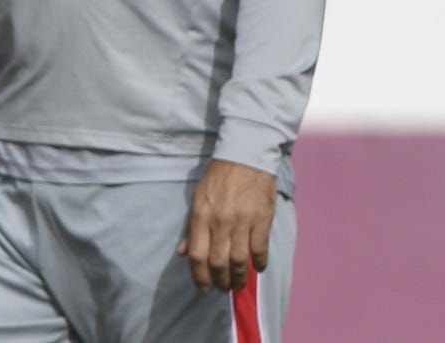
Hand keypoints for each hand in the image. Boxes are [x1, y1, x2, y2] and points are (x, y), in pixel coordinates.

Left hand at [177, 159, 275, 293]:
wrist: (245, 155)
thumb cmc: (219, 177)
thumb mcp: (198, 198)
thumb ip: (192, 227)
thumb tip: (182, 252)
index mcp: (201, 216)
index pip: (197, 256)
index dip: (199, 277)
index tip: (204, 289)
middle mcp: (220, 222)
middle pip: (218, 262)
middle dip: (221, 281)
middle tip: (224, 288)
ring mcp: (242, 221)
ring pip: (240, 260)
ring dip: (240, 278)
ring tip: (239, 285)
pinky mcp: (262, 219)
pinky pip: (260, 249)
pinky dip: (259, 263)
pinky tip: (258, 268)